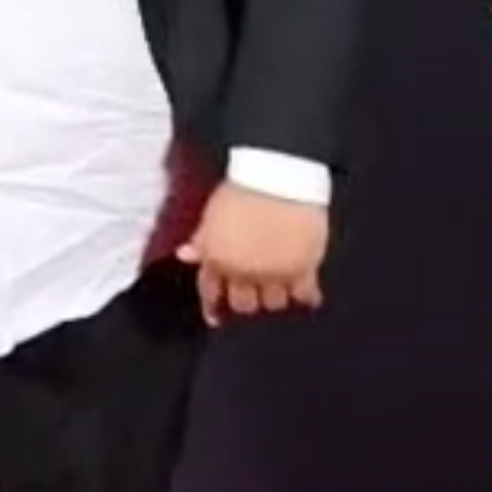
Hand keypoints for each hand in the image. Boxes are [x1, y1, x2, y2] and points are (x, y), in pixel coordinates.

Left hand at [176, 183, 328, 328]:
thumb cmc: (242, 188)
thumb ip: (202, 239)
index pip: (210, 293)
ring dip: (274, 297)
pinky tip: (307, 295)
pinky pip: (305, 294)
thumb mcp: (213, 213)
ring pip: (273, 304)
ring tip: (279, 287)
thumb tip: (184, 255)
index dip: (213, 307)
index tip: (217, 315)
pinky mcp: (303, 268)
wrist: (278, 175)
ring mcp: (274, 273)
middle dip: (246, 300)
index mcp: (217, 258)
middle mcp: (243, 272)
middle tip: (253, 293)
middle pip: (243, 305)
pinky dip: (306, 297)